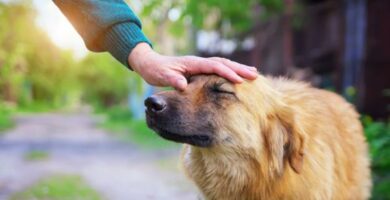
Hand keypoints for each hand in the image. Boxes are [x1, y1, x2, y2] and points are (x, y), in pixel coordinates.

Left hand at [128, 43, 257, 89]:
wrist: (150, 64)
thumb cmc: (156, 70)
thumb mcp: (162, 76)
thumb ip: (172, 80)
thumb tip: (183, 85)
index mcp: (193, 63)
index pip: (214, 67)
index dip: (227, 73)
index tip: (240, 80)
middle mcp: (199, 62)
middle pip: (223, 63)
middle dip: (239, 69)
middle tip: (255, 75)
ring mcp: (200, 65)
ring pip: (223, 64)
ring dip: (237, 68)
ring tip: (252, 73)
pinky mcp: (199, 69)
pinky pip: (218, 69)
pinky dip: (229, 71)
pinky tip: (236, 76)